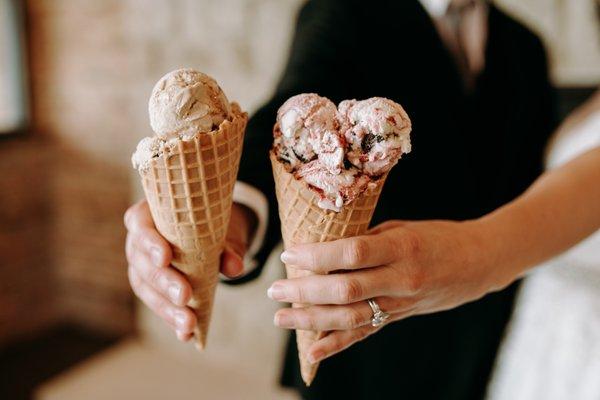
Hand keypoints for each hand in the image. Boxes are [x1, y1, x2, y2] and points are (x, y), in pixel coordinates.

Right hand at [124, 199, 255, 340]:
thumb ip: (228, 246)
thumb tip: (234, 267)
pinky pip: (157, 303)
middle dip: (164, 282)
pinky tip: (186, 335)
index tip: (165, 258)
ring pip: (146, 288)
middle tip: (185, 296)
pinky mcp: (149, 286)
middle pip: (143, 261)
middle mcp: (138, 240)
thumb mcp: (224, 229)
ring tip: (188, 324)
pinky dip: (172, 319)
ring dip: (167, 309)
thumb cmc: (211, 223)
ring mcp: (140, 265)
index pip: (140, 224)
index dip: (150, 242)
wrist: (213, 230)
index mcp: (148, 214)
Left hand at [268, 219, 507, 363]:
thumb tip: (320, 249)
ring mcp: (401, 303)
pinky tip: (311, 351)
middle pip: (345, 289)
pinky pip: (364, 334)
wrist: (476, 262)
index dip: (317, 256)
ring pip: (350, 317)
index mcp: (401, 247)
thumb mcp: (401, 228)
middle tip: (274, 290)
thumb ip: (365, 240)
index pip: (351, 253)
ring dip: (311, 320)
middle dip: (304, 291)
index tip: (288, 255)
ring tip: (281, 317)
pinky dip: (336, 344)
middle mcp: (401, 279)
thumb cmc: (435, 237)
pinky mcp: (399, 318)